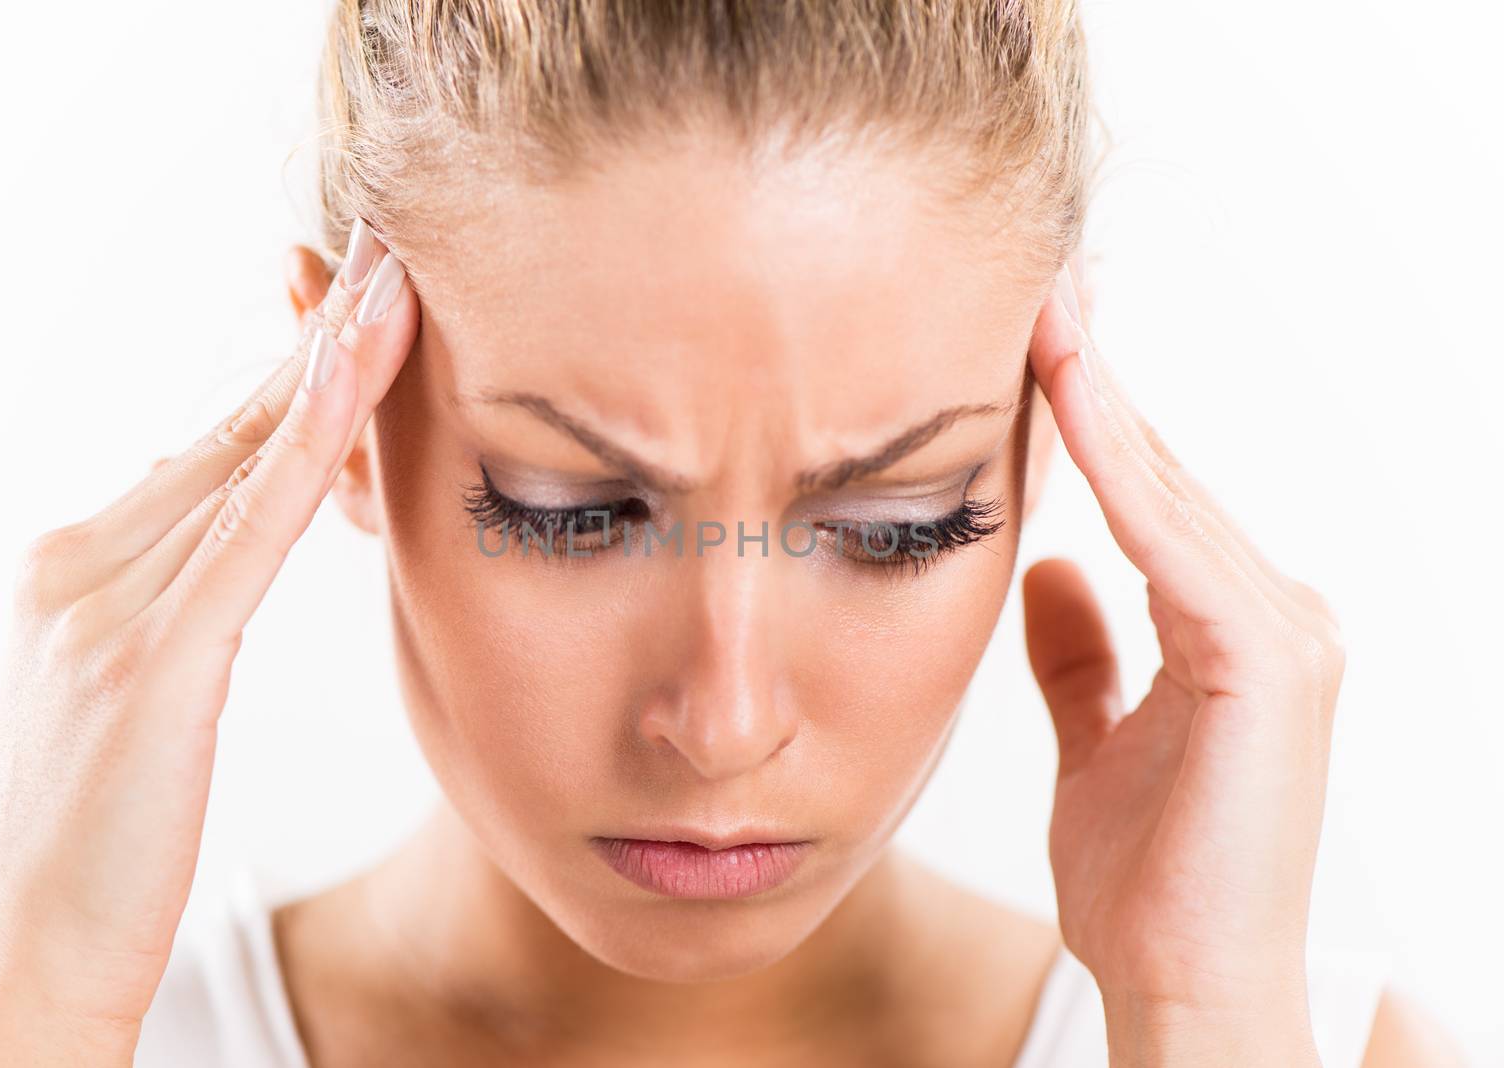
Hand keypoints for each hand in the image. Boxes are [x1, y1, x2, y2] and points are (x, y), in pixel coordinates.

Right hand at [0, 224, 416, 1066]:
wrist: (37, 960)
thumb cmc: (99, 845)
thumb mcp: (138, 703)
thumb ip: (179, 614)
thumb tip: (236, 550)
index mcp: (76, 569)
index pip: (212, 451)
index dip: (295, 374)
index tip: (364, 304)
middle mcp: (80, 564)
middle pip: (229, 433)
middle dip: (319, 342)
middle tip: (398, 255)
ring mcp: (104, 606)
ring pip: (242, 460)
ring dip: (329, 365)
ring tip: (402, 281)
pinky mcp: (148, 661)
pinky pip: (245, 529)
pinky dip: (305, 444)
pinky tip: (358, 376)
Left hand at [1023, 265, 1343, 1065]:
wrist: (1181, 981)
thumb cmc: (1146, 879)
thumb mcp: (1094, 741)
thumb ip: (1081, 657)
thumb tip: (1049, 573)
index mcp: (1232, 630)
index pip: (1150, 499)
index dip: (1087, 419)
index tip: (1024, 338)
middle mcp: (1273, 614)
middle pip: (1162, 474)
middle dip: (1091, 378)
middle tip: (1032, 282)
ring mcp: (1283, 633)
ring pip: (1169, 490)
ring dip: (1100, 395)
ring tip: (1040, 306)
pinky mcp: (1265, 662)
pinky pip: (1173, 543)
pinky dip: (1121, 468)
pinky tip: (1071, 397)